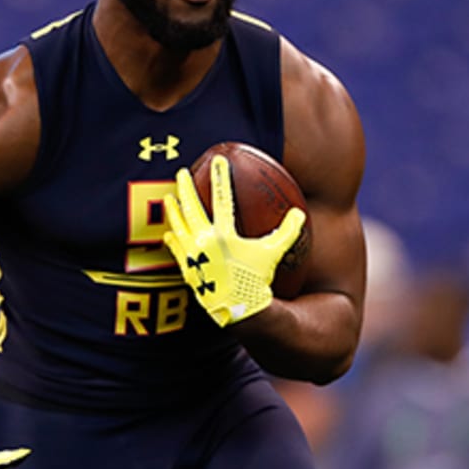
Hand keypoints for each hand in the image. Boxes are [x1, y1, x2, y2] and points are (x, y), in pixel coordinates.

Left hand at [163, 154, 305, 326]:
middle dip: (185, 188)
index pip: (223, 199)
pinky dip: (172, 239)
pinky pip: (176, 249)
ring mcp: (192, 255)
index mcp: (224, 235)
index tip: (218, 160)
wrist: (237, 309)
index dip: (221, 177)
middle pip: (191, 207)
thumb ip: (286, 232)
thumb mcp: (272, 254)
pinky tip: (169, 233)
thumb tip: (299, 213)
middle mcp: (204, 241)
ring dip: (174, 210)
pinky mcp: (187, 268)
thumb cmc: (255, 280)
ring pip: (179, 225)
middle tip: (181, 172)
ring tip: (169, 198)